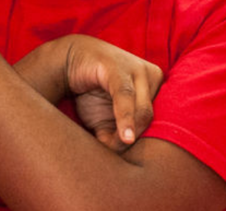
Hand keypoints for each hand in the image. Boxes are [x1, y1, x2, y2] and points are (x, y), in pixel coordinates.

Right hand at [18, 35, 162, 152]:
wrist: (66, 61)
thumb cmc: (89, 92)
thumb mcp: (104, 120)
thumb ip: (114, 138)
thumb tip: (123, 163)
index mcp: (156, 87)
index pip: (159, 122)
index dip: (144, 142)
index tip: (128, 155)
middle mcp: (152, 76)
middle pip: (152, 119)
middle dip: (135, 140)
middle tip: (114, 149)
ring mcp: (137, 69)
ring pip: (143, 111)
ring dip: (130, 134)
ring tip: (113, 145)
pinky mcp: (117, 67)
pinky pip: (126, 97)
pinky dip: (126, 119)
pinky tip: (125, 137)